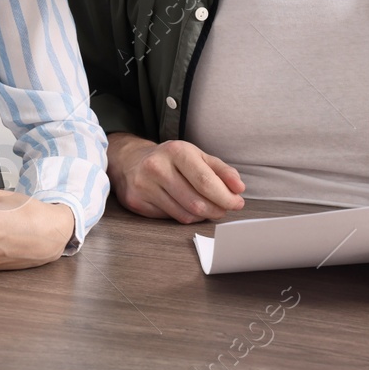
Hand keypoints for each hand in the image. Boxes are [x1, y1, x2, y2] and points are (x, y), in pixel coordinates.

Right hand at [107, 133, 244, 222]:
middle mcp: (156, 167)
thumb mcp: (196, 156)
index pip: (205, 181)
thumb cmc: (170, 160)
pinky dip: (185, 216)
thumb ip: (221, 170)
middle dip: (217, 209)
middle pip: (196, 202)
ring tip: (207, 208)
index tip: (237, 203)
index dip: (225, 197)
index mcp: (176, 151)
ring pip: (185, 214)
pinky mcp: (137, 202)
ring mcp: (144, 186)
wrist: (130, 161)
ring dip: (203, 215)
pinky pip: (171, 218)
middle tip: (224, 209)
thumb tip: (238, 188)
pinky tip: (186, 207)